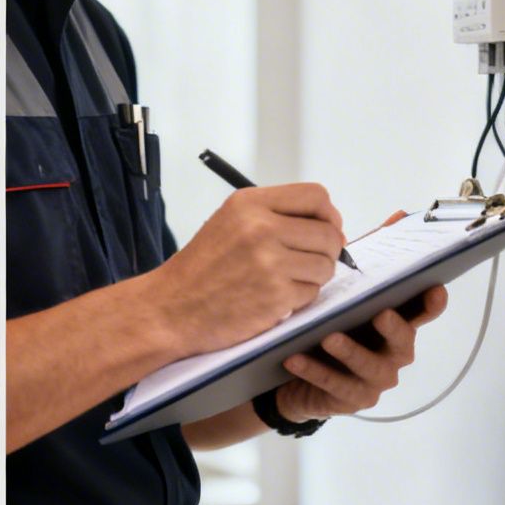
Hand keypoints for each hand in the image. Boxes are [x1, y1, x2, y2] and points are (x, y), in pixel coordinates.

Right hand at [148, 183, 346, 356]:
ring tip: (287, 280)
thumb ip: (276, 216)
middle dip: (327, 250)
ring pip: (325, 265)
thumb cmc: (202, 268)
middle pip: (328, 233)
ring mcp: (270, 263)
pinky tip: (276, 298)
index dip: (328, 215)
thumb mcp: (231, 222)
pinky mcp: (276, 297)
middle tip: (308, 262)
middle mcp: (262, 228)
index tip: (324, 229)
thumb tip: (333, 227)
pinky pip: (312, 292)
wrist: (171, 308)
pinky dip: (300, 298)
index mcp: (250, 204)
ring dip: (314, 276)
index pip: (316, 196)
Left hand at [276, 286, 449, 420]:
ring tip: (328, 338)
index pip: (420, 313)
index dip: (431, 304)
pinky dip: (314, 370)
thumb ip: (358, 272)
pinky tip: (294, 359)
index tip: (435, 290)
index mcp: (395, 326)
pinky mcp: (354, 399)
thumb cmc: (328, 330)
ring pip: (369, 367)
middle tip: (380, 314)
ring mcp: (376, 380)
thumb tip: (377, 230)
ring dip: (350, 351)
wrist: (300, 379)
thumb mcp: (340, 302)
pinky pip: (335, 385)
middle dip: (395, 328)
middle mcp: (393, 354)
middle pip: (403, 342)